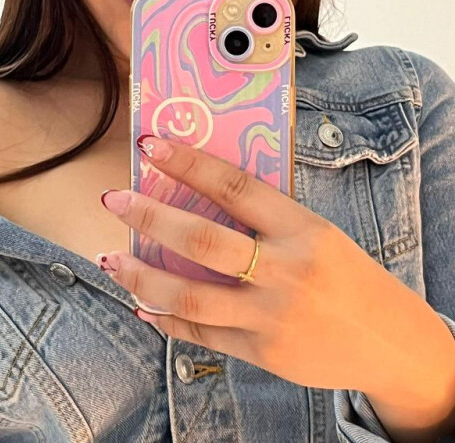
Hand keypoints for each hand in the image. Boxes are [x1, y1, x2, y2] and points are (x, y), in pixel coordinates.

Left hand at [98, 135, 418, 393]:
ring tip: (109, 260)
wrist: (388, 342)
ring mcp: (271, 316)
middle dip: (150, 217)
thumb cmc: (347, 275)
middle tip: (114, 201)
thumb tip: (198, 193)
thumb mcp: (317, 233)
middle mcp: (284, 270)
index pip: (235, 186)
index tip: (151, 145)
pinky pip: (202, 333)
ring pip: (191, 295)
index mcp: (301, 229)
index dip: (188, 163)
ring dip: (142, 277)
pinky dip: (166, 319)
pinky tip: (142, 306)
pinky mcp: (262, 352)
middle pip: (203, 240)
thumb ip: (265, 219)